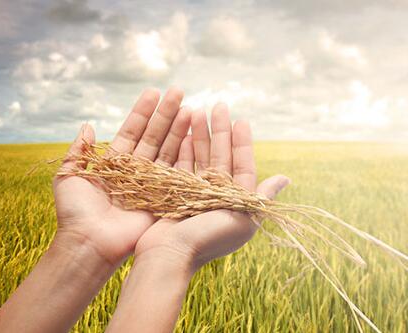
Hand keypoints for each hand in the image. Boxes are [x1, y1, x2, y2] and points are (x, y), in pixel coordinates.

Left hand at [53, 87, 190, 265]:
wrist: (90, 243)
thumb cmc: (75, 212)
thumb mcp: (69, 175)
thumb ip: (79, 150)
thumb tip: (87, 125)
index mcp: (115, 164)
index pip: (132, 132)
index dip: (142, 113)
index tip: (153, 92)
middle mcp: (136, 171)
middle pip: (153, 137)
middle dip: (165, 115)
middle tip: (179, 92)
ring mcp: (151, 183)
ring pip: (167, 150)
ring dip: (178, 129)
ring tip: (189, 108)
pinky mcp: (163, 196)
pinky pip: (175, 171)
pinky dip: (184, 153)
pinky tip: (193, 134)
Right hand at [134, 103, 289, 270]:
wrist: (170, 255)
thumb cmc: (208, 239)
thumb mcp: (242, 218)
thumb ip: (261, 197)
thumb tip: (285, 178)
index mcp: (236, 201)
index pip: (242, 164)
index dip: (242, 142)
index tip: (241, 119)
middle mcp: (217, 195)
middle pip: (220, 156)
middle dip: (219, 131)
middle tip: (218, 105)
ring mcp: (195, 192)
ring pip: (200, 157)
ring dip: (201, 135)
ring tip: (198, 111)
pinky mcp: (176, 192)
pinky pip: (182, 166)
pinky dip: (184, 149)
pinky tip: (186, 133)